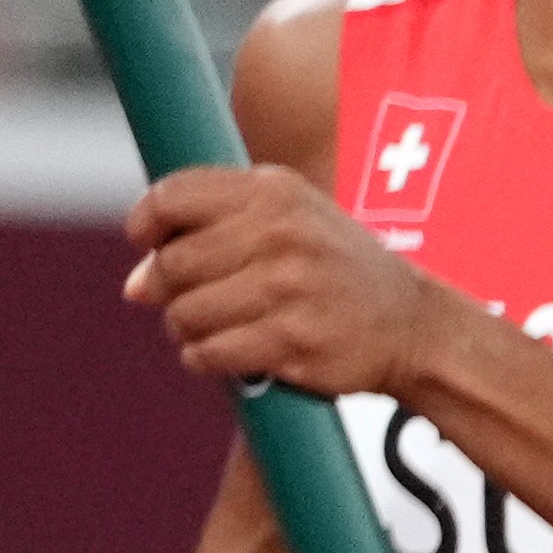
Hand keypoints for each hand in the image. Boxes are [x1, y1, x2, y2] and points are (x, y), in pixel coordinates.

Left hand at [122, 165, 443, 402]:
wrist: (417, 327)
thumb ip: (216, 228)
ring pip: (185, 313)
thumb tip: (135, 284)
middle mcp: (282, 235)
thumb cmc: (340, 272)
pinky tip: (229, 354)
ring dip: (187, 329)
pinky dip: (206, 358)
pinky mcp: (293, 341)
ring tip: (216, 328)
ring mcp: (289, 289)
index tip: (148, 243)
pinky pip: (211, 353)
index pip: (173, 197)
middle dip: (166, 289)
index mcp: (277, 193)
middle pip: (173, 263)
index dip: (146, 223)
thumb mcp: (293, 219)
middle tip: (189, 300)